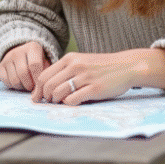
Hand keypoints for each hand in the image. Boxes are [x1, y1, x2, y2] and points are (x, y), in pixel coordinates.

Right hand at [0, 41, 49, 91]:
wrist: (21, 54)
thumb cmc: (37, 61)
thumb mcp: (45, 63)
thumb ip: (45, 74)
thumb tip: (40, 90)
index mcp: (32, 47)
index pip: (34, 65)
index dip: (37, 78)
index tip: (40, 85)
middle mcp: (18, 51)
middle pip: (23, 73)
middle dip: (29, 85)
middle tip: (33, 86)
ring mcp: (7, 58)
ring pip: (14, 80)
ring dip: (21, 87)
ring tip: (26, 84)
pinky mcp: (0, 66)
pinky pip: (6, 82)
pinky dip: (13, 86)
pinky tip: (18, 82)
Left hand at [32, 48, 164, 105]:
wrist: (127, 66)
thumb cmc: (103, 66)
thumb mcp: (82, 61)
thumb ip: (67, 69)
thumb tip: (49, 85)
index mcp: (70, 59)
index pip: (44, 75)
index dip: (38, 89)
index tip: (37, 97)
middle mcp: (75, 66)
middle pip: (48, 85)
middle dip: (45, 97)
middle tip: (48, 102)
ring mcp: (84, 78)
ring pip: (58, 93)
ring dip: (55, 101)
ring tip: (59, 103)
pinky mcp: (94, 89)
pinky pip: (72, 100)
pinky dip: (68, 104)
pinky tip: (72, 103)